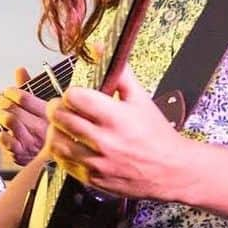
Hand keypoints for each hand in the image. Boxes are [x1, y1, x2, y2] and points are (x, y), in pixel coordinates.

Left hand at [0, 67, 48, 166]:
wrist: (46, 158)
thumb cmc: (41, 127)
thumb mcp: (39, 105)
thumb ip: (28, 88)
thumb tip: (19, 69)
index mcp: (48, 112)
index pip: (23, 97)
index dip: (10, 92)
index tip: (7, 92)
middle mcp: (42, 127)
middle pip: (13, 107)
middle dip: (0, 101)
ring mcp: (31, 141)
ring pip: (10, 120)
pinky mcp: (20, 153)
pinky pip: (6, 140)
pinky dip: (0, 135)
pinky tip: (2, 133)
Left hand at [45, 63, 193, 200]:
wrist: (171, 171)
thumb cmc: (155, 134)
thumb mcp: (141, 99)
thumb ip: (119, 73)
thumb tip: (99, 48)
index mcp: (116, 117)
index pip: (74, 97)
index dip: (71, 94)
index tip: (75, 96)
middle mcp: (104, 140)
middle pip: (59, 118)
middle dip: (57, 109)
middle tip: (62, 108)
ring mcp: (96, 162)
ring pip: (55, 141)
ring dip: (55, 131)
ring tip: (63, 126)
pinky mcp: (92, 179)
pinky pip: (63, 162)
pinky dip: (61, 151)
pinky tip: (70, 144)